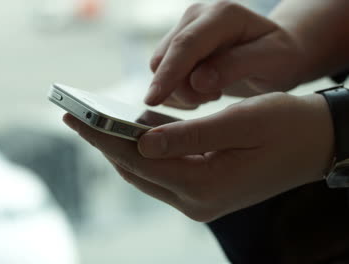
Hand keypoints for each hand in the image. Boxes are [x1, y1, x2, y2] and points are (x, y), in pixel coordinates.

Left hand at [63, 92, 333, 221]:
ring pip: (145, 172)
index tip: (75, 119)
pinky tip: (128, 134)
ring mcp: (198, 200)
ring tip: (94, 125)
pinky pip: (161, 172)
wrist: (315, 144)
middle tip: (75, 119)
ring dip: (120, 148)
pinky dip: (143, 153)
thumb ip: (187, 136)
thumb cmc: (284, 127)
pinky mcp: (202, 191)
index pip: (138, 160)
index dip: (103, 137)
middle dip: (104, 142)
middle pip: (135, 169)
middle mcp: (196, 201)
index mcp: (204, 186)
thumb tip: (140, 143)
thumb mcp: (238, 124)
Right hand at [145, 1, 306, 108]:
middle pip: (165, 58)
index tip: (154, 100)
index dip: (168, 73)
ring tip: (213, 93)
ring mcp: (183, 29)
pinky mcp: (176, 45)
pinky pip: (161, 73)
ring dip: (180, 91)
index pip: (186, 45)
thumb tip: (198, 81)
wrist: (276, 52)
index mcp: (222, 15)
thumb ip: (237, 66)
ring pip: (159, 67)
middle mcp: (197, 16)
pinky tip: (202, 92)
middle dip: (180, 88)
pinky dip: (176, 90)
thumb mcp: (273, 61)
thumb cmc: (281, 56)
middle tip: (214, 98)